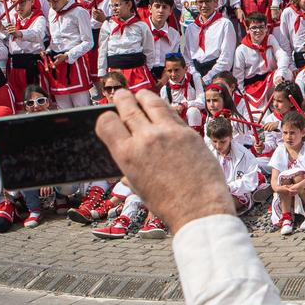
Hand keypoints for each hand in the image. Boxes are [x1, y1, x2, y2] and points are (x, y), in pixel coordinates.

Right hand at [96, 89, 233, 230]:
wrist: (199, 209)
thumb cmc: (168, 203)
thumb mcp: (139, 184)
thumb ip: (131, 163)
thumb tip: (128, 150)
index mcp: (127, 155)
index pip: (106, 122)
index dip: (106, 117)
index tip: (109, 117)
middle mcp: (145, 139)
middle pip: (128, 106)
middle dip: (122, 99)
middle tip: (122, 96)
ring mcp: (168, 133)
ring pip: (151, 101)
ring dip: (143, 96)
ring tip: (141, 95)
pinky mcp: (188, 132)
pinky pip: (172, 112)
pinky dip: (164, 109)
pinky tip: (163, 109)